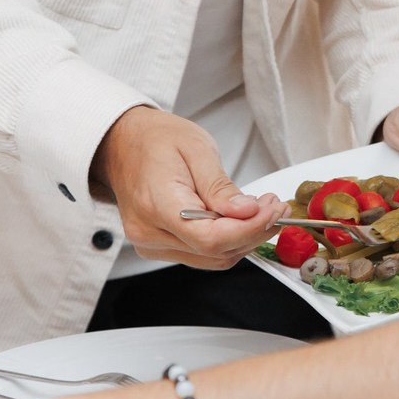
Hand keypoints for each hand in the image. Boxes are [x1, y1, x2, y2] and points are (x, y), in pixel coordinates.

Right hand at [91, 106, 284, 267]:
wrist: (123, 144)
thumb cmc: (155, 140)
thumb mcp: (196, 148)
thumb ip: (220, 186)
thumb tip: (247, 213)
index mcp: (156, 204)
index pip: (210, 238)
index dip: (249, 229)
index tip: (272, 210)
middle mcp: (150, 232)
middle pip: (215, 252)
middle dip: (254, 231)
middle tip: (274, 206)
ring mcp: (152, 243)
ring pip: (213, 258)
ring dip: (244, 238)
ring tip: (261, 209)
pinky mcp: (159, 247)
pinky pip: (202, 254)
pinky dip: (227, 240)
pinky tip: (238, 218)